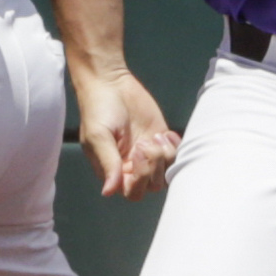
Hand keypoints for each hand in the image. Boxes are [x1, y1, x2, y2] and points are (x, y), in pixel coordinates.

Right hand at [72, 60, 178, 197]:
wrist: (110, 83)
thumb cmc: (98, 110)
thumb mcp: (99, 137)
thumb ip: (108, 164)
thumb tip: (108, 192)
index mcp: (115, 171)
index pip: (133, 192)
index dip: (141, 177)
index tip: (138, 150)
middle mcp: (133, 166)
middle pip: (153, 185)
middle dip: (155, 166)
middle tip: (147, 141)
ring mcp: (149, 154)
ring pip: (167, 172)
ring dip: (167, 157)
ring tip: (157, 136)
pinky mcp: (161, 140)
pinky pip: (176, 155)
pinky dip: (176, 147)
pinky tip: (166, 133)